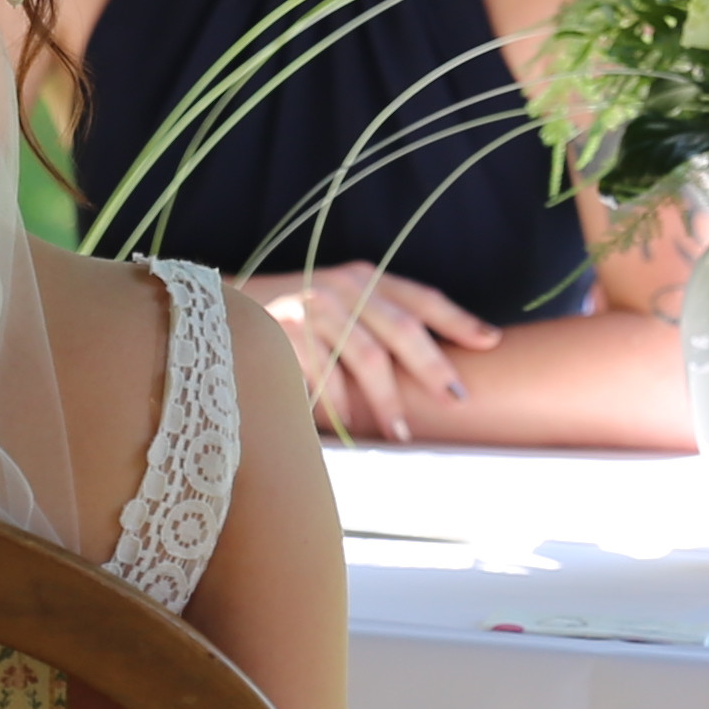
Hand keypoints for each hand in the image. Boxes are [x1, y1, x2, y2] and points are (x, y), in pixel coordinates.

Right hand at [248, 261, 499, 441]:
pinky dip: (339, 403)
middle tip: (454, 400)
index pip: (420, 298)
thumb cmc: (288, 316)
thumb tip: (429, 372)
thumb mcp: (336, 307)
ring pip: (365, 356)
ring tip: (399, 431)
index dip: (457, 320)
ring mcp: (312, 305)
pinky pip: (323, 374)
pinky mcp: (284, 329)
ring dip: (385, 398)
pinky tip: (348, 425)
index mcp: (363, 277)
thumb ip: (374, 325)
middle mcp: (342, 285)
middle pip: (400, 329)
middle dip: (431, 367)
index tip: (490, 342)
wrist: (218, 308)